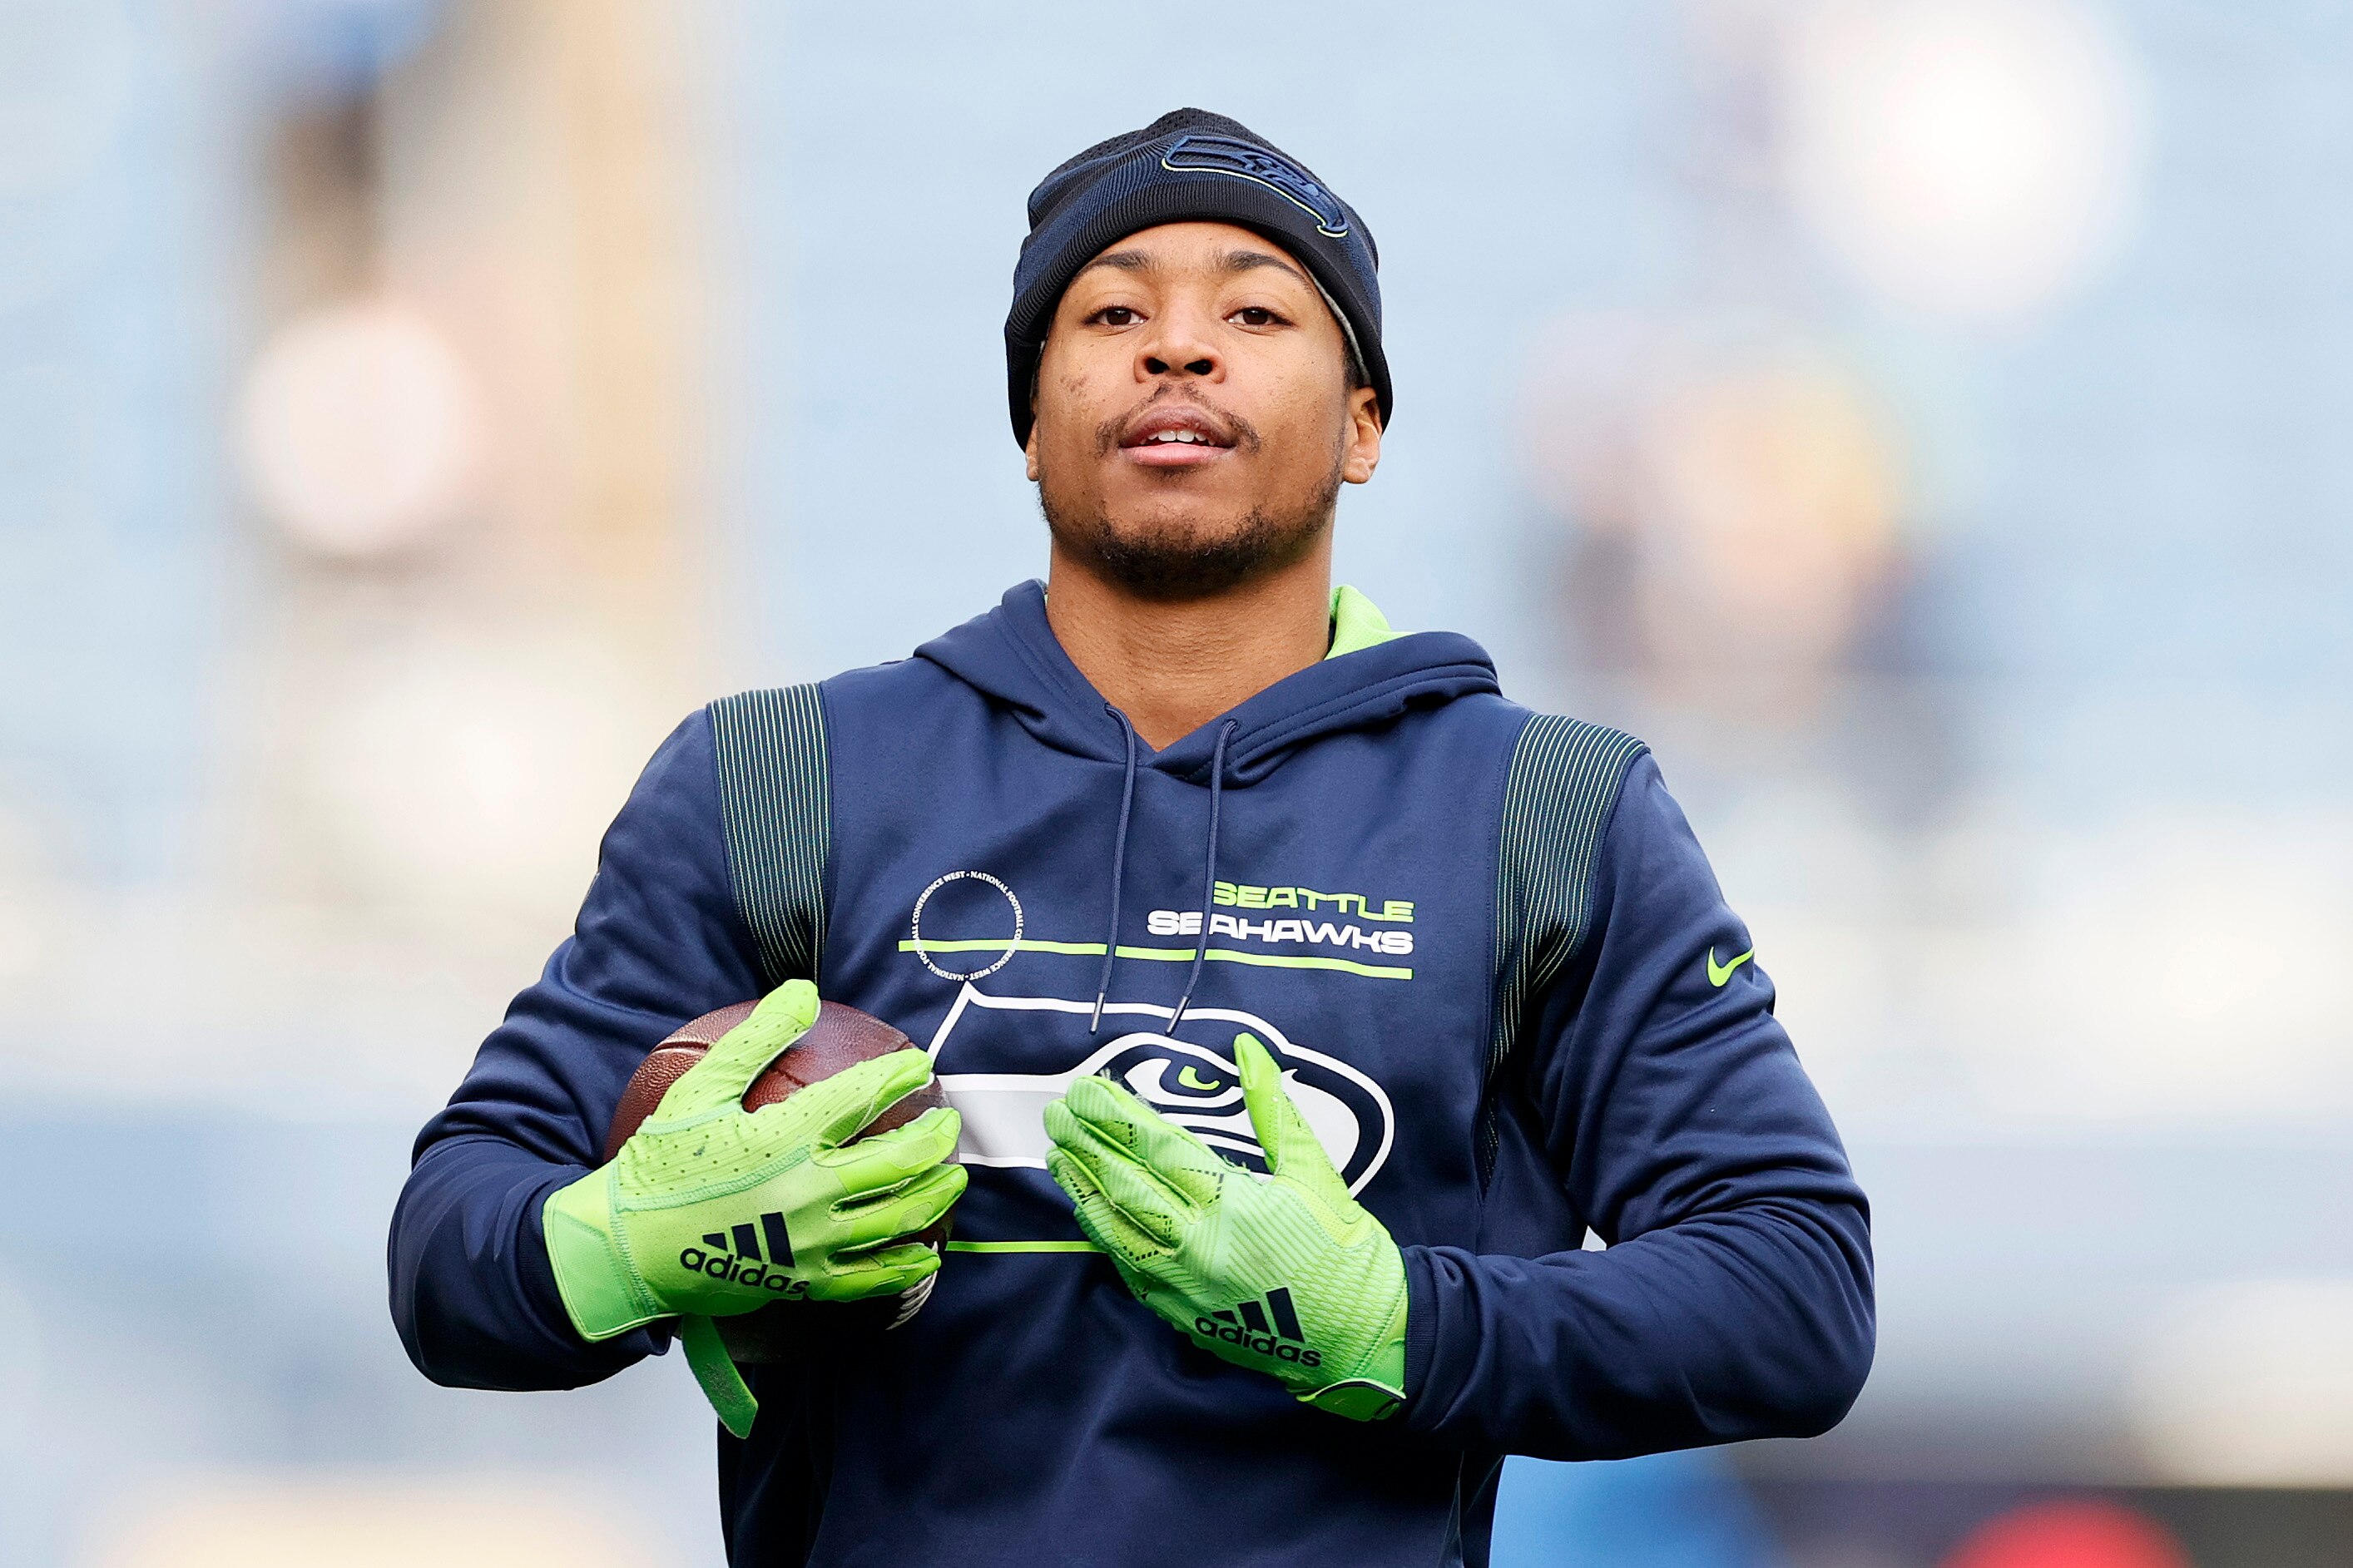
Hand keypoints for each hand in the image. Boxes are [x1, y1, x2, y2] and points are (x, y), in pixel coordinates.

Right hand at [544, 980, 964, 1432]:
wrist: (625, 1250)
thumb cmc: (659, 1165)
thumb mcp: (700, 1090)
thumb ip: (757, 1038)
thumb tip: (804, 991)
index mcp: (785, 1137)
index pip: (863, 1097)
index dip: (900, 1076)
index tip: (921, 1066)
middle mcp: (808, 1190)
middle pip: (897, 1160)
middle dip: (934, 1138)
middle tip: (949, 1123)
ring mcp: (811, 1243)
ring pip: (896, 1218)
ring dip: (934, 1194)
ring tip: (953, 1177)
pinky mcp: (803, 1284)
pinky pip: (870, 1278)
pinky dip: (906, 1265)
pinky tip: (925, 1254)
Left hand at [1044, 1032, 1408, 1420]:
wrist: (1366, 1339)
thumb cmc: (1348, 1252)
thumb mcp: (1317, 1171)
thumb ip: (1274, 1108)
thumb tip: (1246, 1047)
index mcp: (1231, 1205)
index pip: (1155, 1149)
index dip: (1114, 1116)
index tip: (1086, 1090)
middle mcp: (1197, 1246)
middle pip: (1125, 1185)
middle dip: (1086, 1145)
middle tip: (1055, 1113)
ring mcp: (1185, 1287)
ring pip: (1117, 1230)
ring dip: (1084, 1189)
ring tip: (1058, 1156)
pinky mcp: (1184, 1318)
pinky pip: (1131, 1271)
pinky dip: (1107, 1237)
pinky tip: (1091, 1213)